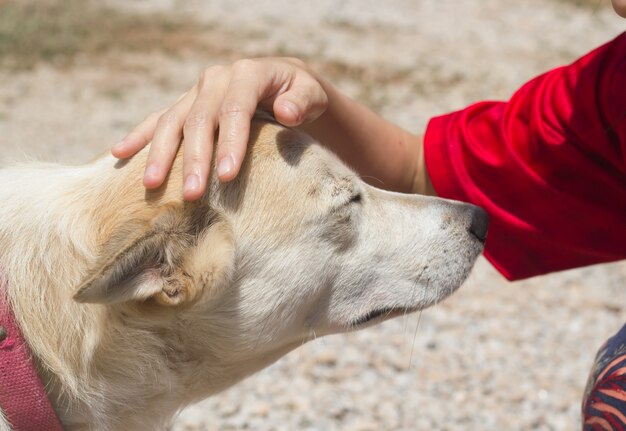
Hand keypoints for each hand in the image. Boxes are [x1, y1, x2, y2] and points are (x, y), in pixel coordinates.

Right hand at [112, 58, 327, 199]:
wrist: (283, 83)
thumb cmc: (300, 95)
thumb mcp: (311, 94)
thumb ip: (302, 102)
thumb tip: (284, 111)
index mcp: (247, 74)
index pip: (235, 109)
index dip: (230, 142)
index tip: (226, 176)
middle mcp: (216, 81)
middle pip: (200, 120)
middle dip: (194, 159)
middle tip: (190, 194)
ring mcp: (197, 93)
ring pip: (173, 122)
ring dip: (160, 155)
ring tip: (150, 186)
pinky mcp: (186, 106)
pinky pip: (158, 120)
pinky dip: (139, 136)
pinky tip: (118, 153)